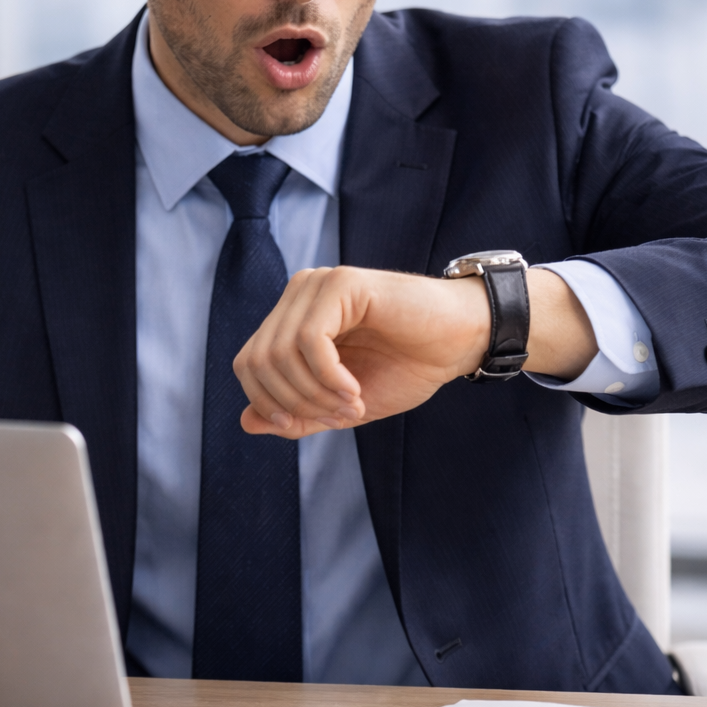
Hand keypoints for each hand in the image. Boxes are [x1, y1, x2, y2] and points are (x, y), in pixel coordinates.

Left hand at [233, 265, 595, 438]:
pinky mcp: (342, 283)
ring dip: (315, 394)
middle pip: (256, 361)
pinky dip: (328, 377)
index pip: (248, 364)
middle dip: (295, 403)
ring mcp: (318, 284)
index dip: (272, 405)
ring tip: (352, 404)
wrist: (461, 342)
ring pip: (279, 353)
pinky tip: (355, 390)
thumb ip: (296, 414)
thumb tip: (246, 422)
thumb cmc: (407, 366)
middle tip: (341, 416)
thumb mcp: (341, 405)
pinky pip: (309, 340)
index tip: (316, 422)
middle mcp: (297, 294)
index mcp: (291, 318)